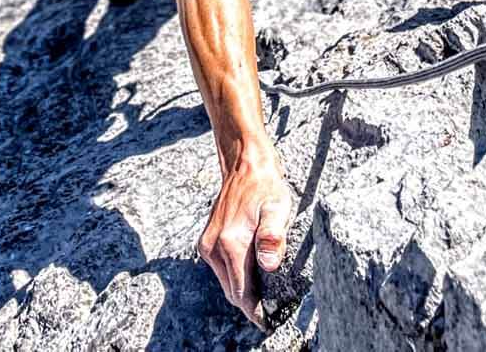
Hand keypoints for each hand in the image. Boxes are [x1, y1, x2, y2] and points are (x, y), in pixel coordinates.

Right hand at [197, 153, 292, 329]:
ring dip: (242, 290)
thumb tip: (269, 265)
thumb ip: (273, 237)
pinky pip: (221, 269)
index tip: (268, 322)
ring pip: (225, 281)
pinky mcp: (207, 241)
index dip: (254, 311)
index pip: (240, 292)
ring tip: (264, 295)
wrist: (243, 164)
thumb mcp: (278, 208)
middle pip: (231, 291)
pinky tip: (252, 274)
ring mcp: (208, 244)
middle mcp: (214, 247)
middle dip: (249, 304)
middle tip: (271, 311)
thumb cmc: (265, 185)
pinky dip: (235, 277)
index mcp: (231, 243)